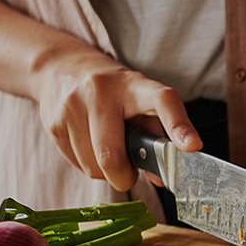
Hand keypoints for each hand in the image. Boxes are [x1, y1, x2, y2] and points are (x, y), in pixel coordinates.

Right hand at [32, 48, 201, 191]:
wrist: (61, 68)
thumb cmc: (114, 95)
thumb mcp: (140, 104)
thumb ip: (157, 139)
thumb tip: (164, 178)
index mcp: (135, 86)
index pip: (161, 102)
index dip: (178, 127)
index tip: (192, 147)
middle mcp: (101, 91)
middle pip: (111, 157)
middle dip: (124, 177)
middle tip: (128, 172)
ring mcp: (72, 106)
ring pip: (94, 168)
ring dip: (105, 172)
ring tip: (107, 149)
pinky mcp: (53, 123)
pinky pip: (77, 165)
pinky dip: (87, 165)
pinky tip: (89, 145)